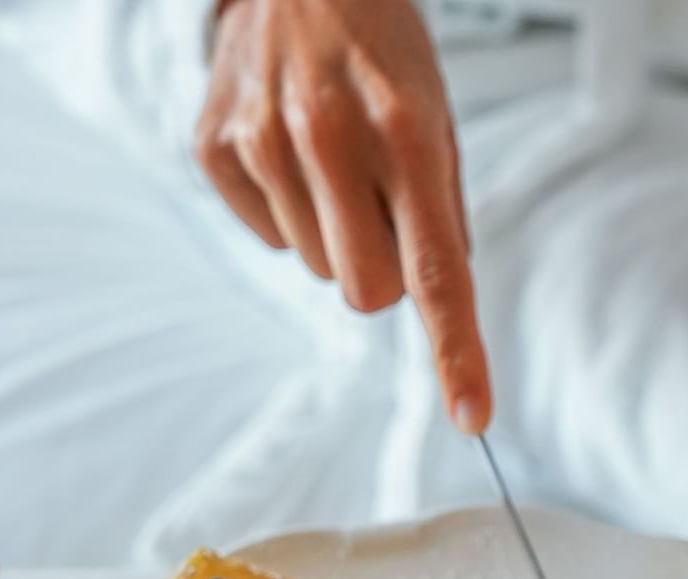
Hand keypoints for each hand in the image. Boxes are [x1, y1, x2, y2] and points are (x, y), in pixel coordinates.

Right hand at [195, 0, 491, 433]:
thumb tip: (438, 303)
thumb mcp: (437, 118)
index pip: (437, 274)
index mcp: (407, 133)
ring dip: (333, 234)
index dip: (456, 352)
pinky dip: (286, 213)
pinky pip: (266, 239)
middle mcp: (329, 138)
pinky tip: (289, 155)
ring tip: (331, 161)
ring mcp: (262, 142)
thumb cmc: (381, 53)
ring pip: (316, 269)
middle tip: (378, 207)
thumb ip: (443, 215)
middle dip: (381, 271)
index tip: (472, 416)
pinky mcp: (215, 148)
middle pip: (366, 293)